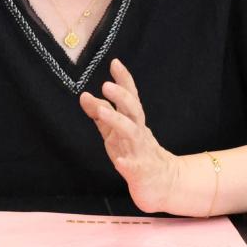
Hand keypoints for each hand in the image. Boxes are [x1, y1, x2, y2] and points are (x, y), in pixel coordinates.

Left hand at [79, 58, 180, 212]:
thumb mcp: (114, 131)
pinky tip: (120, 162)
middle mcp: (139, 132)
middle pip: (133, 110)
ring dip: (118, 121)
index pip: (130, 96)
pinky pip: (134, 167)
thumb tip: (84, 95)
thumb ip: (100, 113)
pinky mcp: (141, 172)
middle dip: (122, 96)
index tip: (114, 62)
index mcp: (133, 121)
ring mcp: (141, 151)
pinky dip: (128, 163)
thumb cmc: (135, 152)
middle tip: (106, 85)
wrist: (162, 183)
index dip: (123, 79)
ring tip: (103, 112)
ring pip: (132, 133)